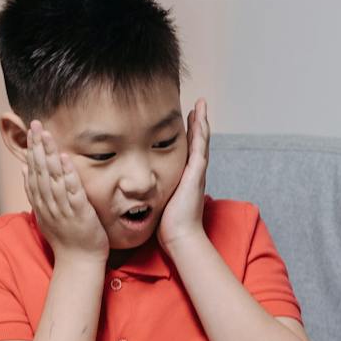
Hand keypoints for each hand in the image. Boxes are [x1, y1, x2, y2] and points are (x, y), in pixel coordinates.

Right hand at [23, 121, 106, 259]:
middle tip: (35, 124)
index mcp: (41, 204)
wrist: (78, 263)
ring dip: (49, 156)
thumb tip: (24, 170)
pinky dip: (68, 175)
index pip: (33, 172)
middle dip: (37, 147)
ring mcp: (63, 209)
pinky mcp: (79, 214)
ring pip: (53, 179)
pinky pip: (73, 192)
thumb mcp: (45, 215)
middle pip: (40, 171)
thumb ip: (35, 193)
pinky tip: (66, 159)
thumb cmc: (66, 239)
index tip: (30, 131)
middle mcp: (49, 205)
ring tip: (47, 136)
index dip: (31, 151)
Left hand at [159, 97, 210, 248]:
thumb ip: (154, 190)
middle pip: (197, 141)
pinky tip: (200, 118)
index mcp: (185, 177)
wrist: (179, 236)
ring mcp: (197, 172)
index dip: (188, 133)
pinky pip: (200, 148)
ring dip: (202, 121)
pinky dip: (201, 132)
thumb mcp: (159, 200)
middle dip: (198, 122)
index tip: (185, 117)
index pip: (187, 150)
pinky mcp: (196, 174)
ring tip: (201, 104)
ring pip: (201, 141)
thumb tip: (139, 188)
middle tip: (198, 104)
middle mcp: (193, 172)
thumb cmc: (168, 224)